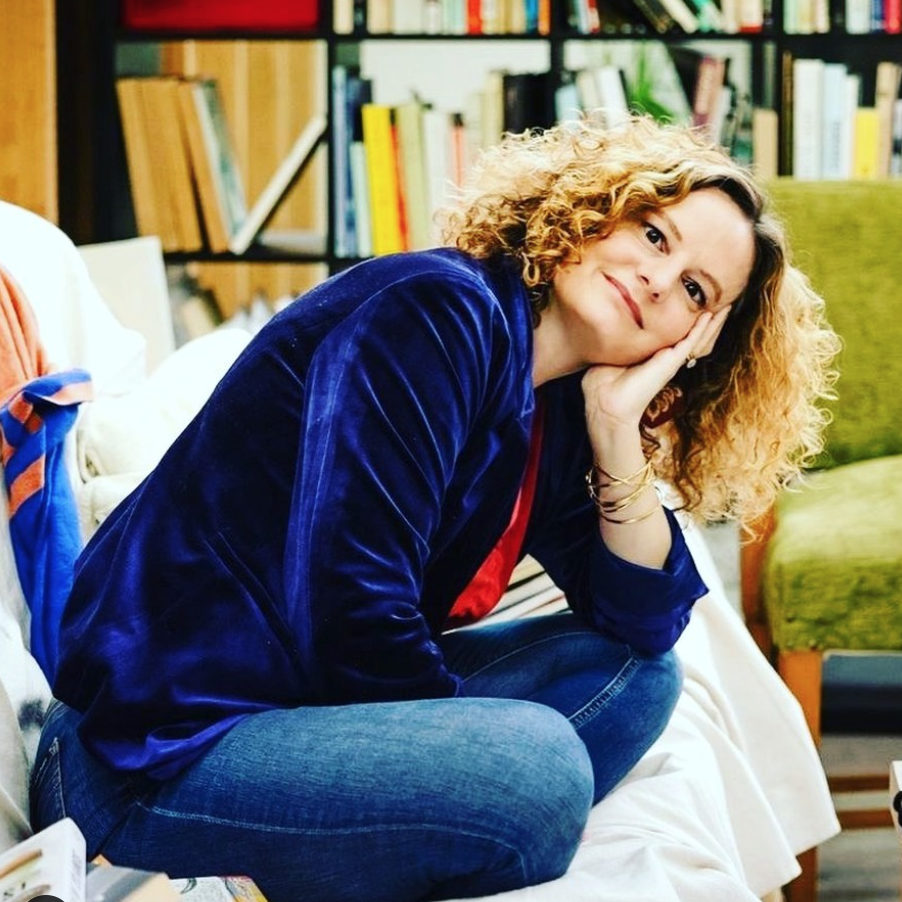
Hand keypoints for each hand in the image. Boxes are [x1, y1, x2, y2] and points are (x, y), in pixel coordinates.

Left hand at [582, 308, 729, 432]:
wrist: (607, 404)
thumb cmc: (603, 384)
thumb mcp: (609, 355)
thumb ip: (614, 341)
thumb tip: (605, 325)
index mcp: (650, 355)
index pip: (670, 334)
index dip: (682, 321)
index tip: (690, 303)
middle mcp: (664, 357)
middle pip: (691, 335)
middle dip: (705, 320)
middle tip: (720, 302)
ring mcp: (669, 360)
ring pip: (697, 337)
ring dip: (711, 322)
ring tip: (726, 306)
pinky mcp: (671, 362)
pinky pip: (691, 340)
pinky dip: (703, 327)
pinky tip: (713, 314)